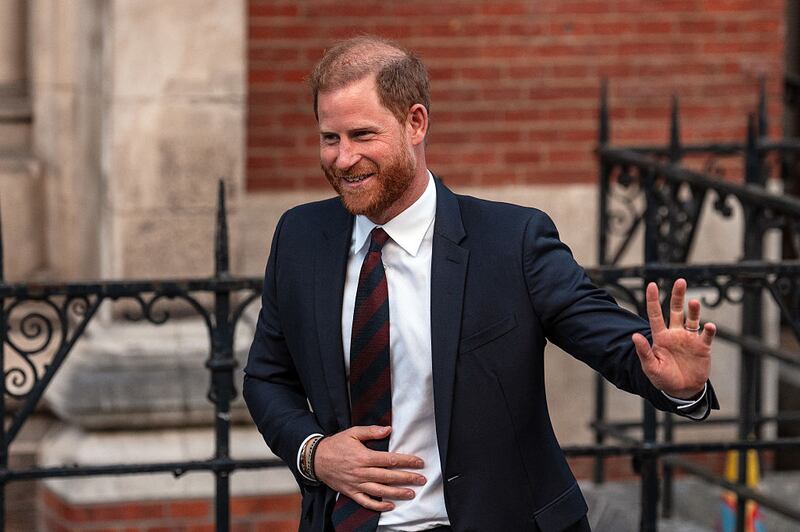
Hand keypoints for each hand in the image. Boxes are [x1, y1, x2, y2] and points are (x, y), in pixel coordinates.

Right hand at [314, 425, 426, 511]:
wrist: (316, 459)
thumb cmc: (336, 444)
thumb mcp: (353, 432)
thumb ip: (371, 431)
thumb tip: (389, 429)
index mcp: (364, 456)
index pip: (390, 460)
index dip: (406, 461)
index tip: (419, 463)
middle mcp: (362, 472)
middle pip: (389, 476)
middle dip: (407, 478)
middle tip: (421, 479)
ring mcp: (356, 484)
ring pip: (380, 491)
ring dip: (397, 493)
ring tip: (411, 493)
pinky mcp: (351, 492)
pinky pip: (366, 502)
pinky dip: (378, 505)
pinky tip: (390, 506)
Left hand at [632, 278, 715, 398]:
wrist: (682, 390)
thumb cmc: (663, 378)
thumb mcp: (651, 367)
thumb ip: (644, 352)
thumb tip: (634, 336)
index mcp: (660, 337)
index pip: (655, 314)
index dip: (653, 300)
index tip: (651, 285)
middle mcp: (675, 334)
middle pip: (676, 310)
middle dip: (678, 295)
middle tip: (680, 281)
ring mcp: (689, 339)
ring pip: (692, 319)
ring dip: (694, 310)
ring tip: (694, 302)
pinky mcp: (702, 347)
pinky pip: (706, 336)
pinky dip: (708, 331)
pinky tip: (709, 326)